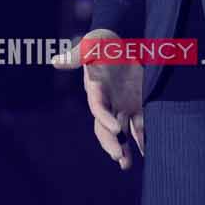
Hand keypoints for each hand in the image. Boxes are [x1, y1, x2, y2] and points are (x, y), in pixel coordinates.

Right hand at [53, 27, 143, 168]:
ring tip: (125, 164)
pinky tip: (148, 152)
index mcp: (96, 88)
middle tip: (119, 157)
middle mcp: (107, 101)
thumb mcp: (94, 43)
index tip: (115, 129)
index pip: (98, 107)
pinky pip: (138, 126)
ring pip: (120, 132)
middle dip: (110, 142)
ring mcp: (121, 105)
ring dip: (122, 148)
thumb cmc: (106, 42)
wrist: (125, 40)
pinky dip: (142, 139)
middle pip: (105, 126)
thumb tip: (56, 61)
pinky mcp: (136, 106)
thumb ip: (79, 54)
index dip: (104, 118)